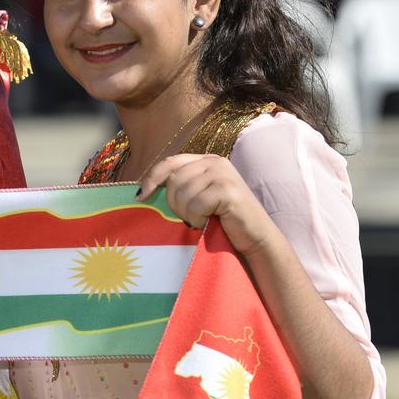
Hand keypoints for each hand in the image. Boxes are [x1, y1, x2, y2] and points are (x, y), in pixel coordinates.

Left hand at [137, 153, 277, 256]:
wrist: (255, 238)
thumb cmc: (223, 221)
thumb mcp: (199, 197)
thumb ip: (181, 186)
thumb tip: (143, 190)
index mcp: (206, 160)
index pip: (170, 162)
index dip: (153, 178)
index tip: (142, 196)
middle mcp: (215, 162)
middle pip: (174, 179)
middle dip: (175, 203)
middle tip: (191, 217)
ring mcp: (223, 174)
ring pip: (182, 192)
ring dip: (187, 213)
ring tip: (202, 219)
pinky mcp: (228, 190)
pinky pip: (195, 204)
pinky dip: (197, 218)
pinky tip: (209, 222)